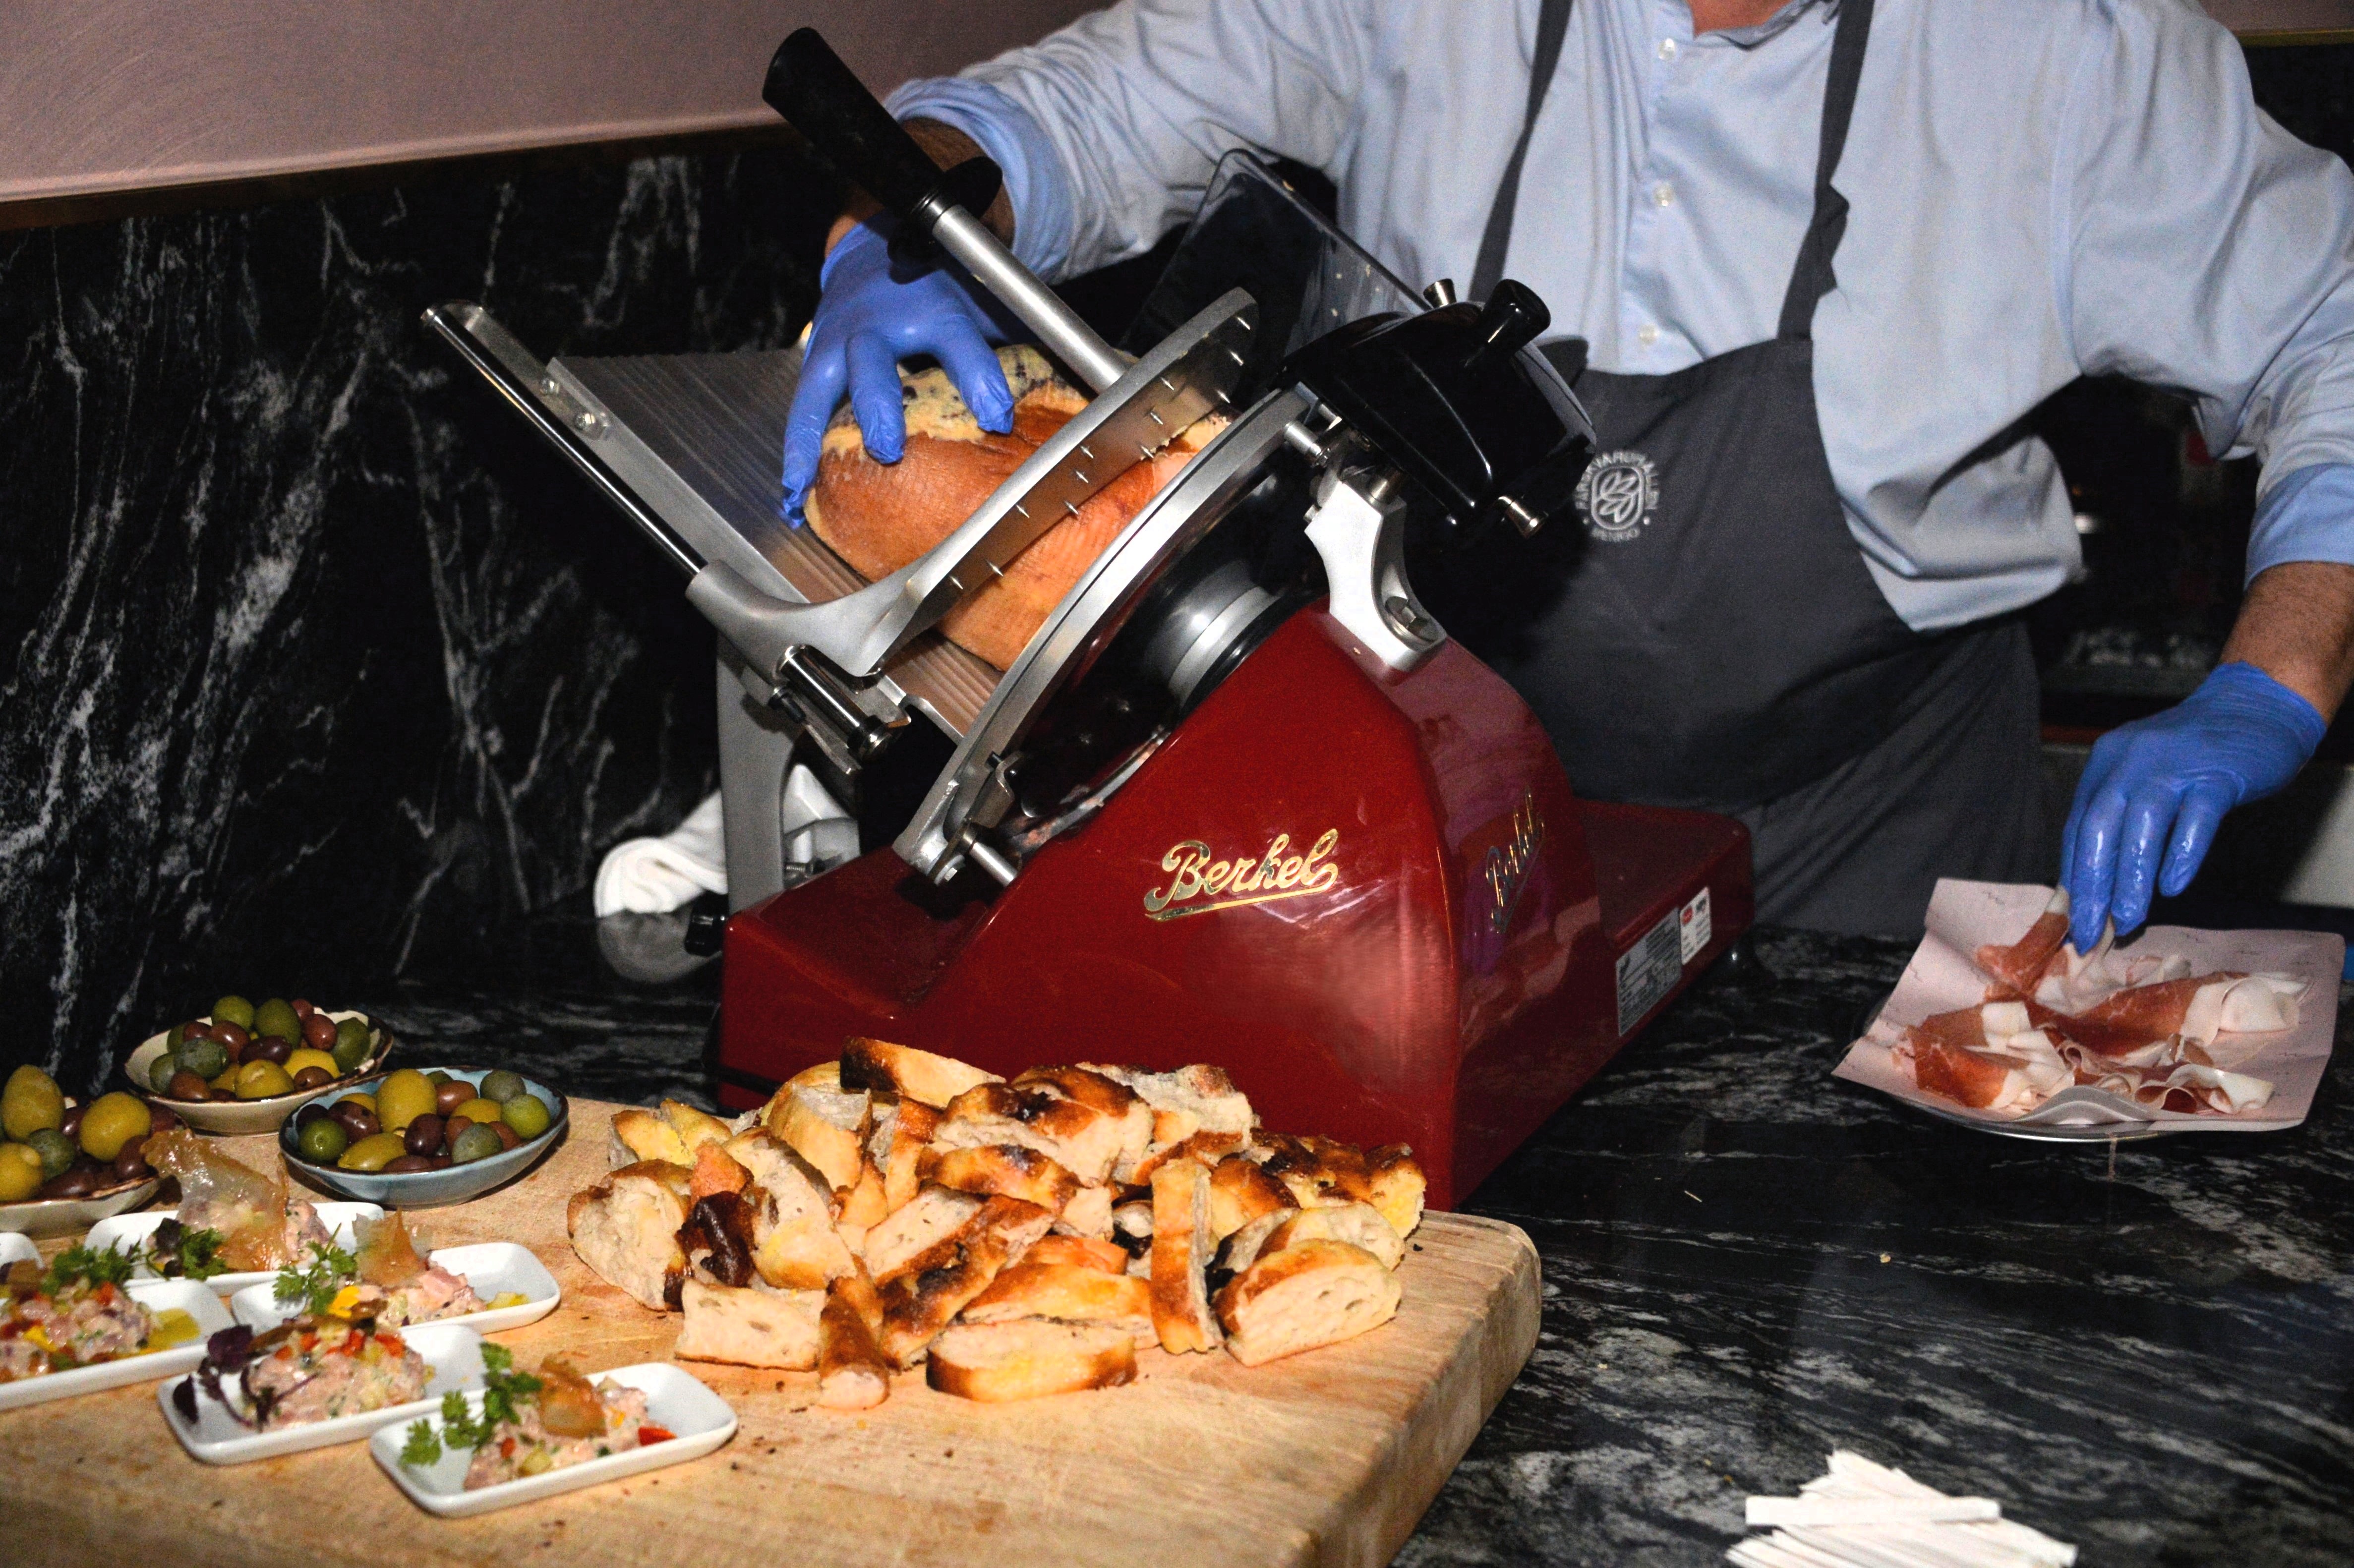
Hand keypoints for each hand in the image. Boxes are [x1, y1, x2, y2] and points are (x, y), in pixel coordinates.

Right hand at [780, 222, 1015, 522]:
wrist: (879, 247)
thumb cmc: (943, 287)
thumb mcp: (986, 301)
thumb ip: (1024, 337)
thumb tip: (1085, 377)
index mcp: (934, 310)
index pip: (959, 343)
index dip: (978, 380)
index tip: (997, 418)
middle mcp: (880, 324)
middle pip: (874, 364)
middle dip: (878, 406)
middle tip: (888, 449)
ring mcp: (841, 340)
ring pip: (820, 387)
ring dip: (812, 438)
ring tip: (806, 485)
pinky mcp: (815, 357)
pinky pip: (800, 406)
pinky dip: (793, 450)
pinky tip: (792, 492)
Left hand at [2061, 661, 2326, 946]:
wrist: (2255, 707)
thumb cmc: (2195, 753)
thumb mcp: (2144, 775)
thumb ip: (2120, 819)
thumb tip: (2097, 884)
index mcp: (2106, 763)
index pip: (2078, 827)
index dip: (2074, 877)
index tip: (2071, 920)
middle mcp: (2132, 760)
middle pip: (2099, 828)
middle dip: (2092, 885)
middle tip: (2089, 931)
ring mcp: (2175, 764)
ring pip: (2142, 825)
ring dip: (2131, 878)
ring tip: (2128, 920)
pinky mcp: (2218, 774)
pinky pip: (2195, 818)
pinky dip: (2181, 854)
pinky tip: (2173, 887)